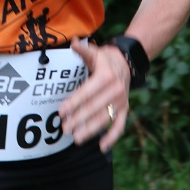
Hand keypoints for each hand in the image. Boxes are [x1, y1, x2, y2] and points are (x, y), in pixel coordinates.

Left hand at [58, 38, 130, 152]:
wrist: (127, 62)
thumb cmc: (105, 59)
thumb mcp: (94, 52)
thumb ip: (82, 50)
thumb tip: (72, 42)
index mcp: (105, 76)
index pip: (87, 92)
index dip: (74, 103)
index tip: (61, 112)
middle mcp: (115, 90)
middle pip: (94, 108)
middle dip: (78, 119)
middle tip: (64, 128)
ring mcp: (121, 101)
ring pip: (104, 119)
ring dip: (91, 130)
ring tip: (76, 138)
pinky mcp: (125, 109)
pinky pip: (119, 126)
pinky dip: (112, 137)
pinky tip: (102, 147)